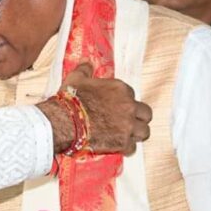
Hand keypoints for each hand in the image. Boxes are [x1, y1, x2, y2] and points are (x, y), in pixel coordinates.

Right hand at [37, 63, 152, 154]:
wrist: (65, 121)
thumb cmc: (71, 99)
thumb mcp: (75, 79)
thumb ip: (84, 69)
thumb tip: (87, 62)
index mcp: (120, 89)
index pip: (132, 95)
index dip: (123, 102)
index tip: (114, 106)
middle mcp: (129, 106)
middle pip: (145, 114)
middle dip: (138, 118)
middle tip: (125, 121)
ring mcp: (128, 126)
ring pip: (144, 132)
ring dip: (135, 133)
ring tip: (124, 135)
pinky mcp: (123, 142)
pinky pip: (132, 148)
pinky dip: (125, 147)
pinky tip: (116, 146)